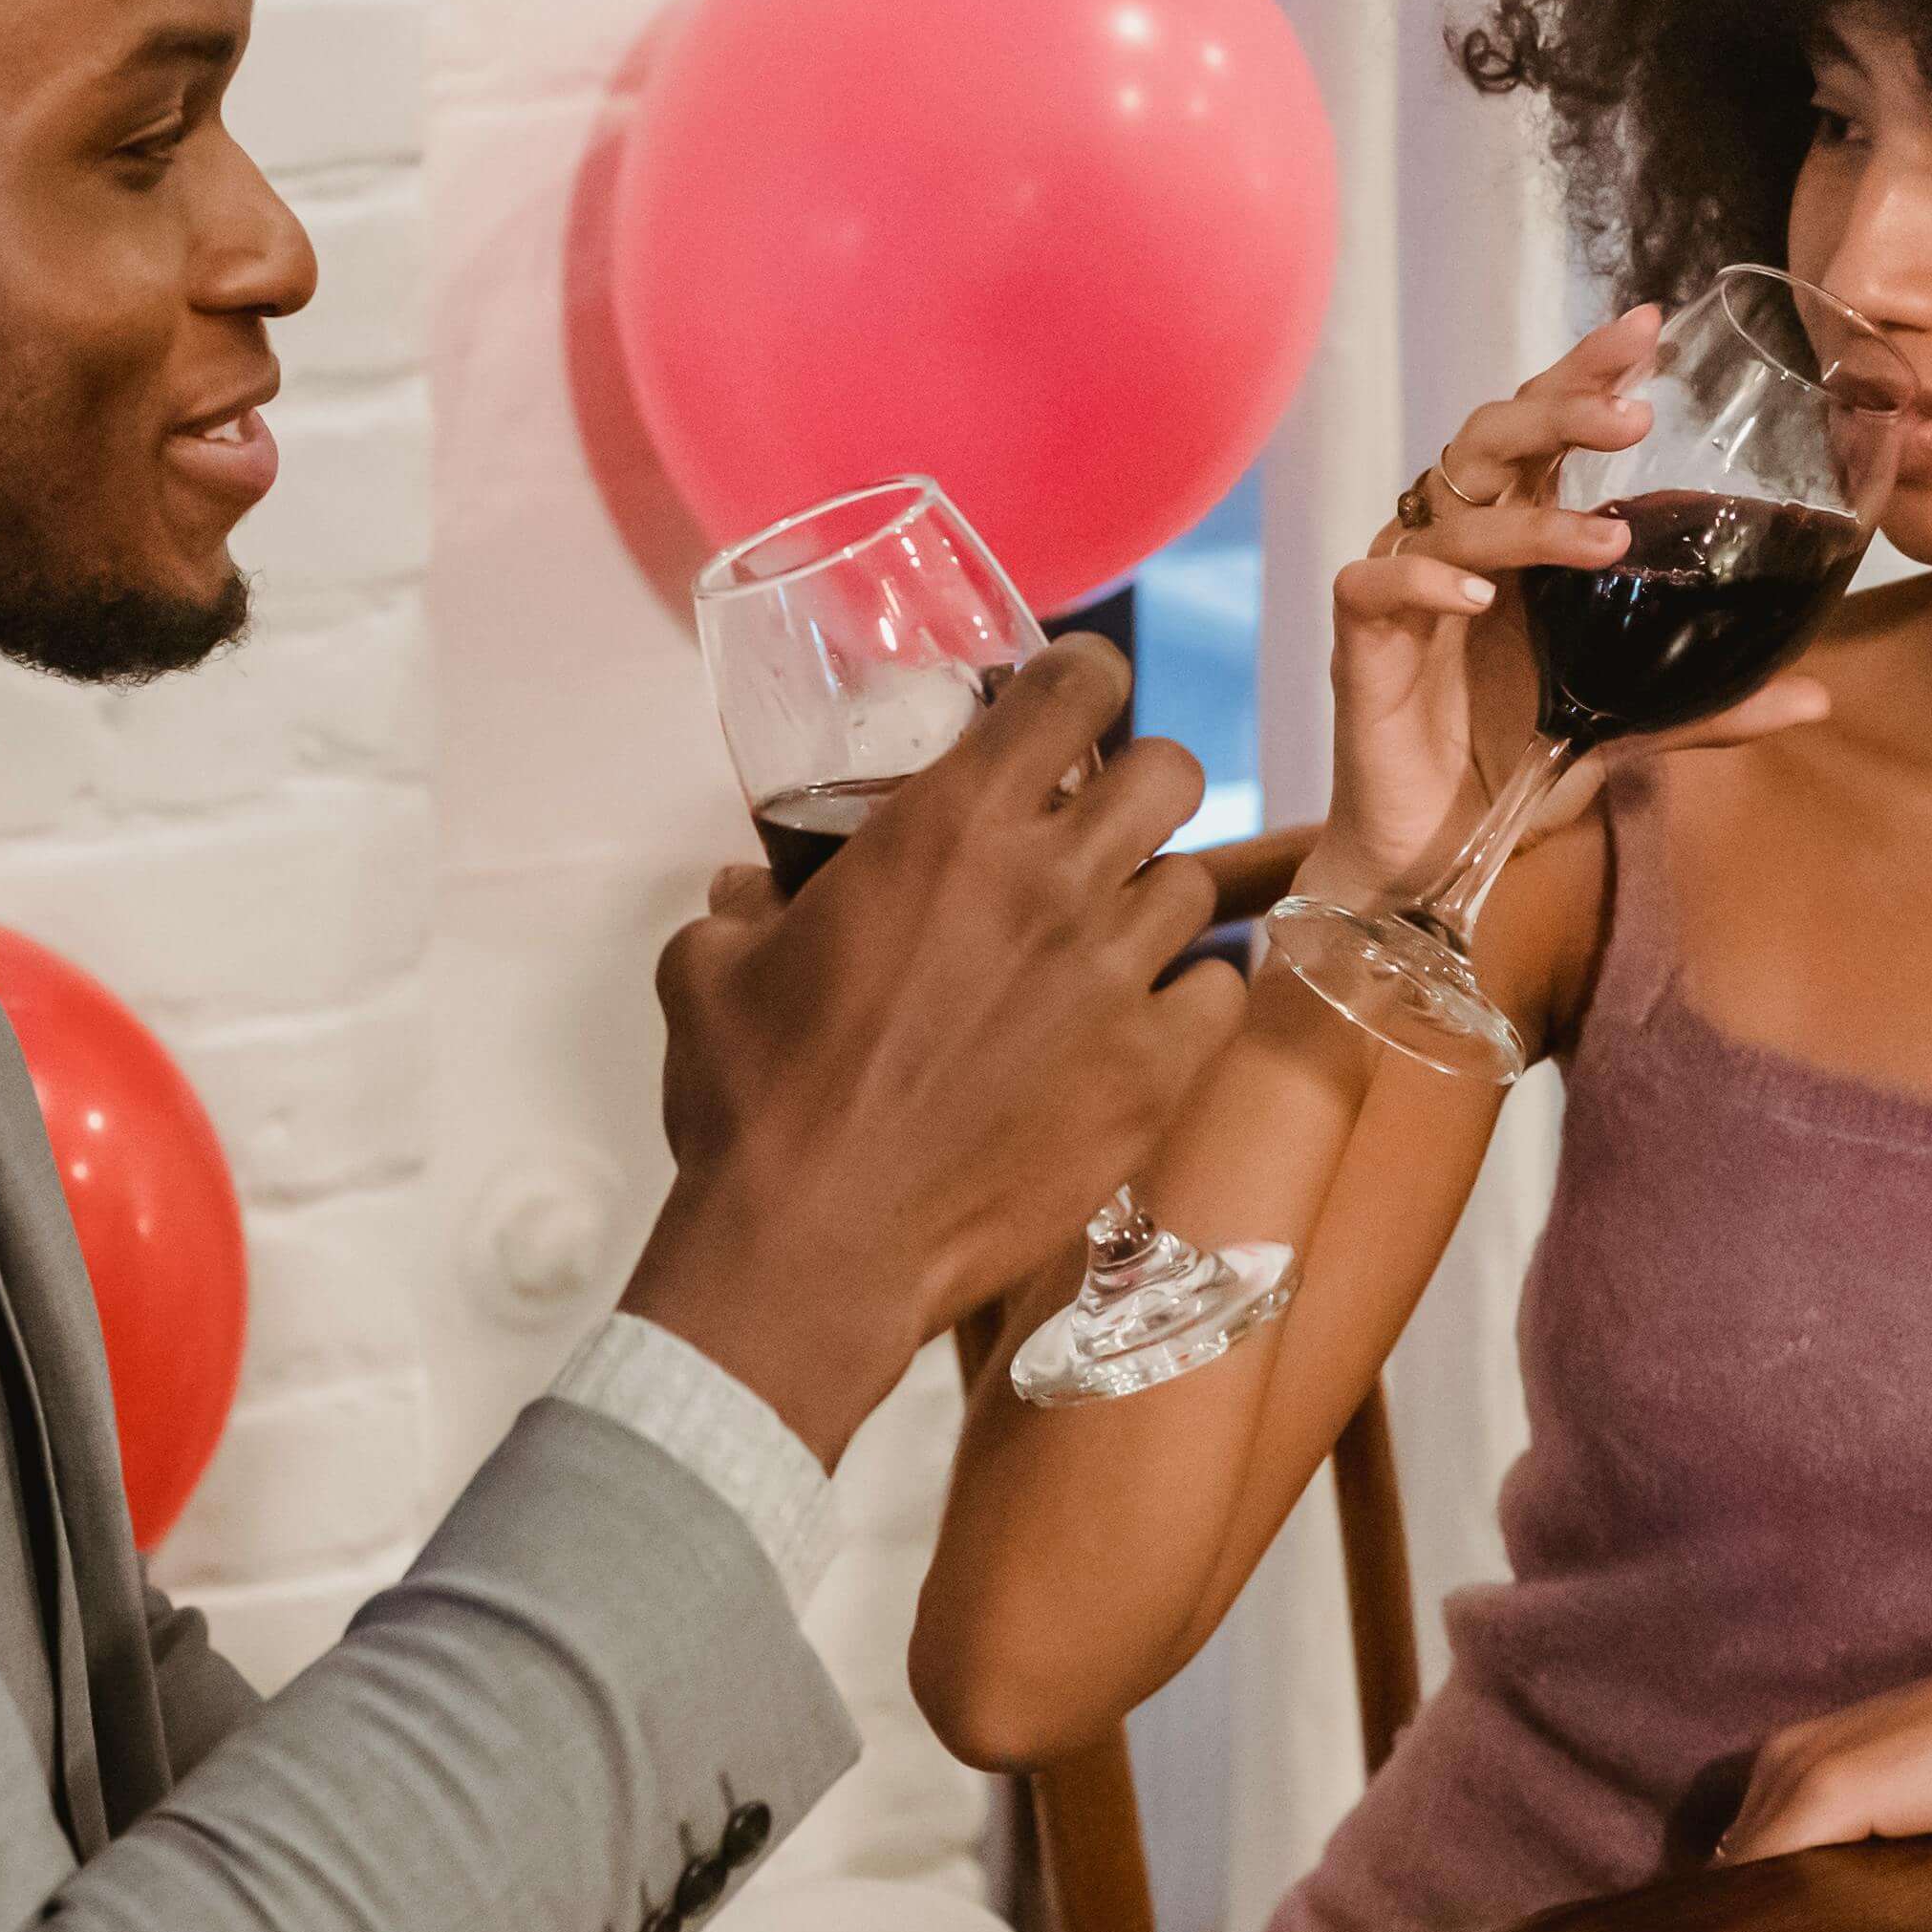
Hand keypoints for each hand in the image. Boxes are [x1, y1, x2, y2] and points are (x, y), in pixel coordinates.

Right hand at [624, 636, 1238, 1458]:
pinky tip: (1144, 1024)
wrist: (814, 1250)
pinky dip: (1192, 1001)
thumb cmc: (756, 1105)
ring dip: (1156, 902)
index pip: (1076, 685)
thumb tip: (752, 887)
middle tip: (1101, 833)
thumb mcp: (711, 969)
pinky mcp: (1153, 1074)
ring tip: (1110, 944)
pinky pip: (1221, 995)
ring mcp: (1114, 978)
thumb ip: (745, 903)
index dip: (1084, 681)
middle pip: (1171, 771)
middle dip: (1140, 789)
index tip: (1071, 707)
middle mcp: (1051, 882)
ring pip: (1197, 886)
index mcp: (949, 827)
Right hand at [1324, 306, 1838, 898]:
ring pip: (1449, 511)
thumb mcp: (1628, 727)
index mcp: (1519, 540)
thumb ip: (1711, 705)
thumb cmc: (1515, 763)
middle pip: (1492, 437)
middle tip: (1634, 416)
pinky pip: (1377, 583)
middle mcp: (1460, 544)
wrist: (1433, 855)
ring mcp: (1408, 586)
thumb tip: (1818, 697)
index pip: (1546, 428)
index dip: (1586, 372)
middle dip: (1560, 409)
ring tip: (1604, 540)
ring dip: (1529, 521)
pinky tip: (1478, 600)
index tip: (1648, 326)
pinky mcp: (1362, 640)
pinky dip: (1426, 582)